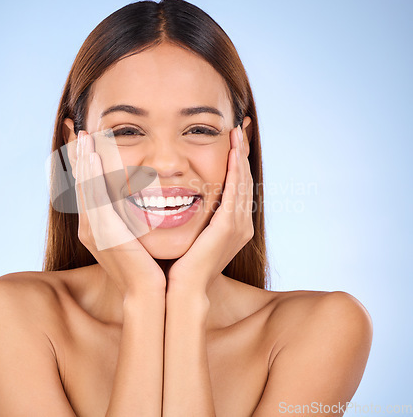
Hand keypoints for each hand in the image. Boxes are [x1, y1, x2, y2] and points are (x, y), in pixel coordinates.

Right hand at [75, 130, 165, 297]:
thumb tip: (139, 200)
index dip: (85, 165)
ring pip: (84, 186)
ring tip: (84, 134)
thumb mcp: (136, 237)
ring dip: (83, 159)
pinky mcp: (102, 230)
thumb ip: (130, 219)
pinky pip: (94, 195)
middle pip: (81, 184)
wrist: (148, 293)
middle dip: (80, 156)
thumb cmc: (146, 268)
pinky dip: (91, 173)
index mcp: (95, 228)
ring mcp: (92, 228)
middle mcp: (88, 226)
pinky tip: (92, 154)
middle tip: (79, 131)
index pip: (87, 189)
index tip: (87, 143)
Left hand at [167, 125, 253, 295]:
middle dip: (241, 153)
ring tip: (236, 132)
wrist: (182, 291)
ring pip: (242, 181)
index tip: (231, 141)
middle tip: (238, 128)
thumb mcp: (190, 236)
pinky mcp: (228, 226)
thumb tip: (175, 199)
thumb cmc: (180, 266)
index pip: (237, 187)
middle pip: (244, 180)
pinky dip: (235, 169)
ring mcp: (238, 225)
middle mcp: (241, 224)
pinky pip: (235, 190)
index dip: (236, 163)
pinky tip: (233, 151)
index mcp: (233, 226)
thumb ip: (192, 217)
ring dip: (239, 155)